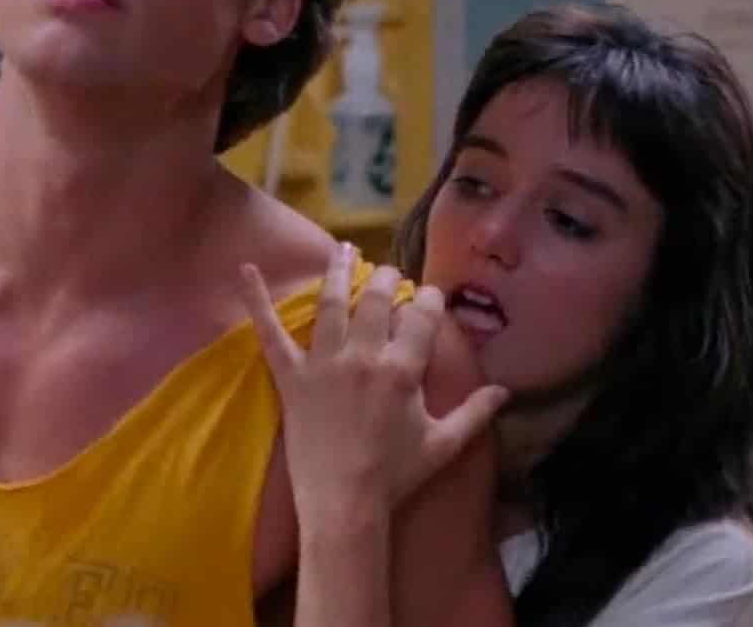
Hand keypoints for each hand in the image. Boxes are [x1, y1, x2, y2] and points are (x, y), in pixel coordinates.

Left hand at [240, 243, 508, 521]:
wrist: (344, 504)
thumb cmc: (396, 476)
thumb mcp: (444, 444)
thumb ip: (475, 412)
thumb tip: (504, 390)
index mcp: (403, 370)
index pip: (420, 317)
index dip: (428, 299)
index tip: (429, 294)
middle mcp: (363, 357)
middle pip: (376, 301)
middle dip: (386, 279)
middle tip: (389, 270)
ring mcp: (324, 364)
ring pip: (332, 304)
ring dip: (339, 271)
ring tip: (343, 248)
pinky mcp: (291, 377)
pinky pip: (270, 333)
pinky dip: (257, 300)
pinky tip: (247, 269)